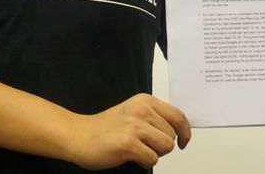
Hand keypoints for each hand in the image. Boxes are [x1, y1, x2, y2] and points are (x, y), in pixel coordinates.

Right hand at [70, 93, 190, 169]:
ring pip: (166, 147)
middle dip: (163, 145)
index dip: (185, 132)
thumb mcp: (133, 113)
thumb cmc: (105, 128)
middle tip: (144, 144)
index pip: (178, 116)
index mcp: (144, 101)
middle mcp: (141, 110)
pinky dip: (143, 162)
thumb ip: (154, 117)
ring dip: (154, 153)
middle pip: (172, 135)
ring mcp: (134, 126)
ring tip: (137, 149)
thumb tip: (180, 129)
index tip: (183, 141)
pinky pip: (152, 159)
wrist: (79, 136)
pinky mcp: (128, 143)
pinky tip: (129, 155)